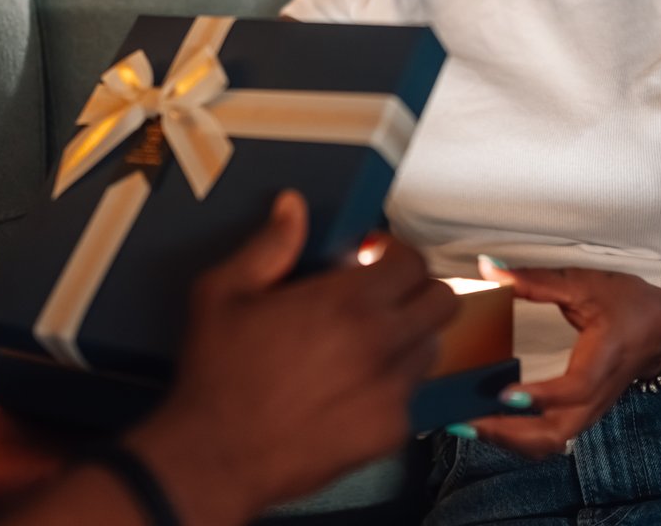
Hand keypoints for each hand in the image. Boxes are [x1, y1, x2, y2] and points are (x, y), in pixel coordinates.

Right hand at [127, 191, 457, 522]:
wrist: (217, 456)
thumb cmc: (218, 371)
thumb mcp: (224, 292)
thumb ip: (269, 245)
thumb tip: (293, 205)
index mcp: (348, 302)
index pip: (413, 262)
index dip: (395, 254)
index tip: (372, 259)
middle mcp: (383, 344)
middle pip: (443, 301)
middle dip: (417, 290)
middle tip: (382, 295)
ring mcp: (392, 393)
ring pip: (431, 348)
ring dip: (408, 337)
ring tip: (365, 343)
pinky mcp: (390, 433)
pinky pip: (411, 396)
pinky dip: (391, 385)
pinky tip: (351, 387)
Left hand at [467, 266, 660, 457]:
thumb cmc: (628, 304)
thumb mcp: (583, 283)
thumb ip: (534, 279)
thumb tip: (488, 267)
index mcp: (603, 359)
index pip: (576, 388)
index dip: (543, 396)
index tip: (505, 393)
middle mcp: (596, 394)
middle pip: (558, 432)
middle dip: (511, 433)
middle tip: (467, 420)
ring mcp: (590, 409)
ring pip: (552, 442)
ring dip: (511, 441)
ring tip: (469, 426)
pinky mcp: (582, 413)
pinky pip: (552, 437)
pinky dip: (520, 439)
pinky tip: (490, 425)